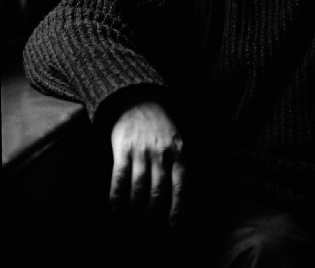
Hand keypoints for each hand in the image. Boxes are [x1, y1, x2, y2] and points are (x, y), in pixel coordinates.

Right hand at [110, 100, 185, 226]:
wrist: (141, 99)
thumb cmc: (162, 126)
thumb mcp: (180, 140)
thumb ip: (181, 163)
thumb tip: (184, 194)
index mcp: (179, 152)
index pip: (181, 186)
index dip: (176, 209)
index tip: (172, 226)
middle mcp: (162, 154)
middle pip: (158, 192)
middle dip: (153, 214)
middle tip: (149, 229)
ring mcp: (142, 151)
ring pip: (139, 188)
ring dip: (134, 209)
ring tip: (132, 223)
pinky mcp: (123, 149)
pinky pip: (120, 178)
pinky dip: (117, 196)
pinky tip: (115, 209)